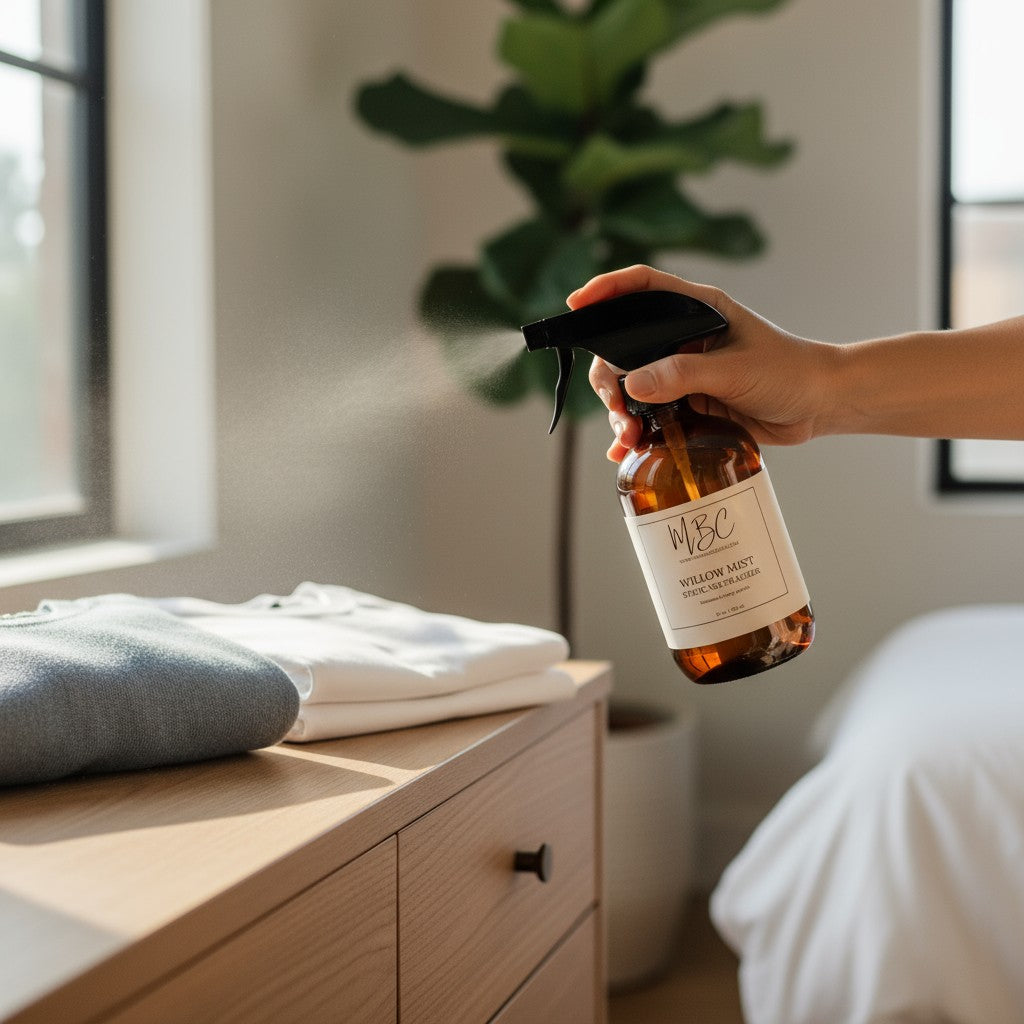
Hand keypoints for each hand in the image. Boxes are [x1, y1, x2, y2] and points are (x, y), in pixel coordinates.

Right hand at [568, 265, 839, 460]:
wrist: (819, 406)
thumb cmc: (788, 372)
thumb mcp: (734, 370)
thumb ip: (683, 374)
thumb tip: (631, 384)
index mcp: (696, 309)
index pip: (640, 288)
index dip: (604, 290)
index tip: (575, 305)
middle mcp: (682, 338)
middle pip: (623, 348)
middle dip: (609, 380)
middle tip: (618, 409)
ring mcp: (682, 372)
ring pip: (631, 388)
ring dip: (621, 413)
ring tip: (628, 437)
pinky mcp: (687, 404)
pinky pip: (649, 416)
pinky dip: (635, 433)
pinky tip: (626, 450)